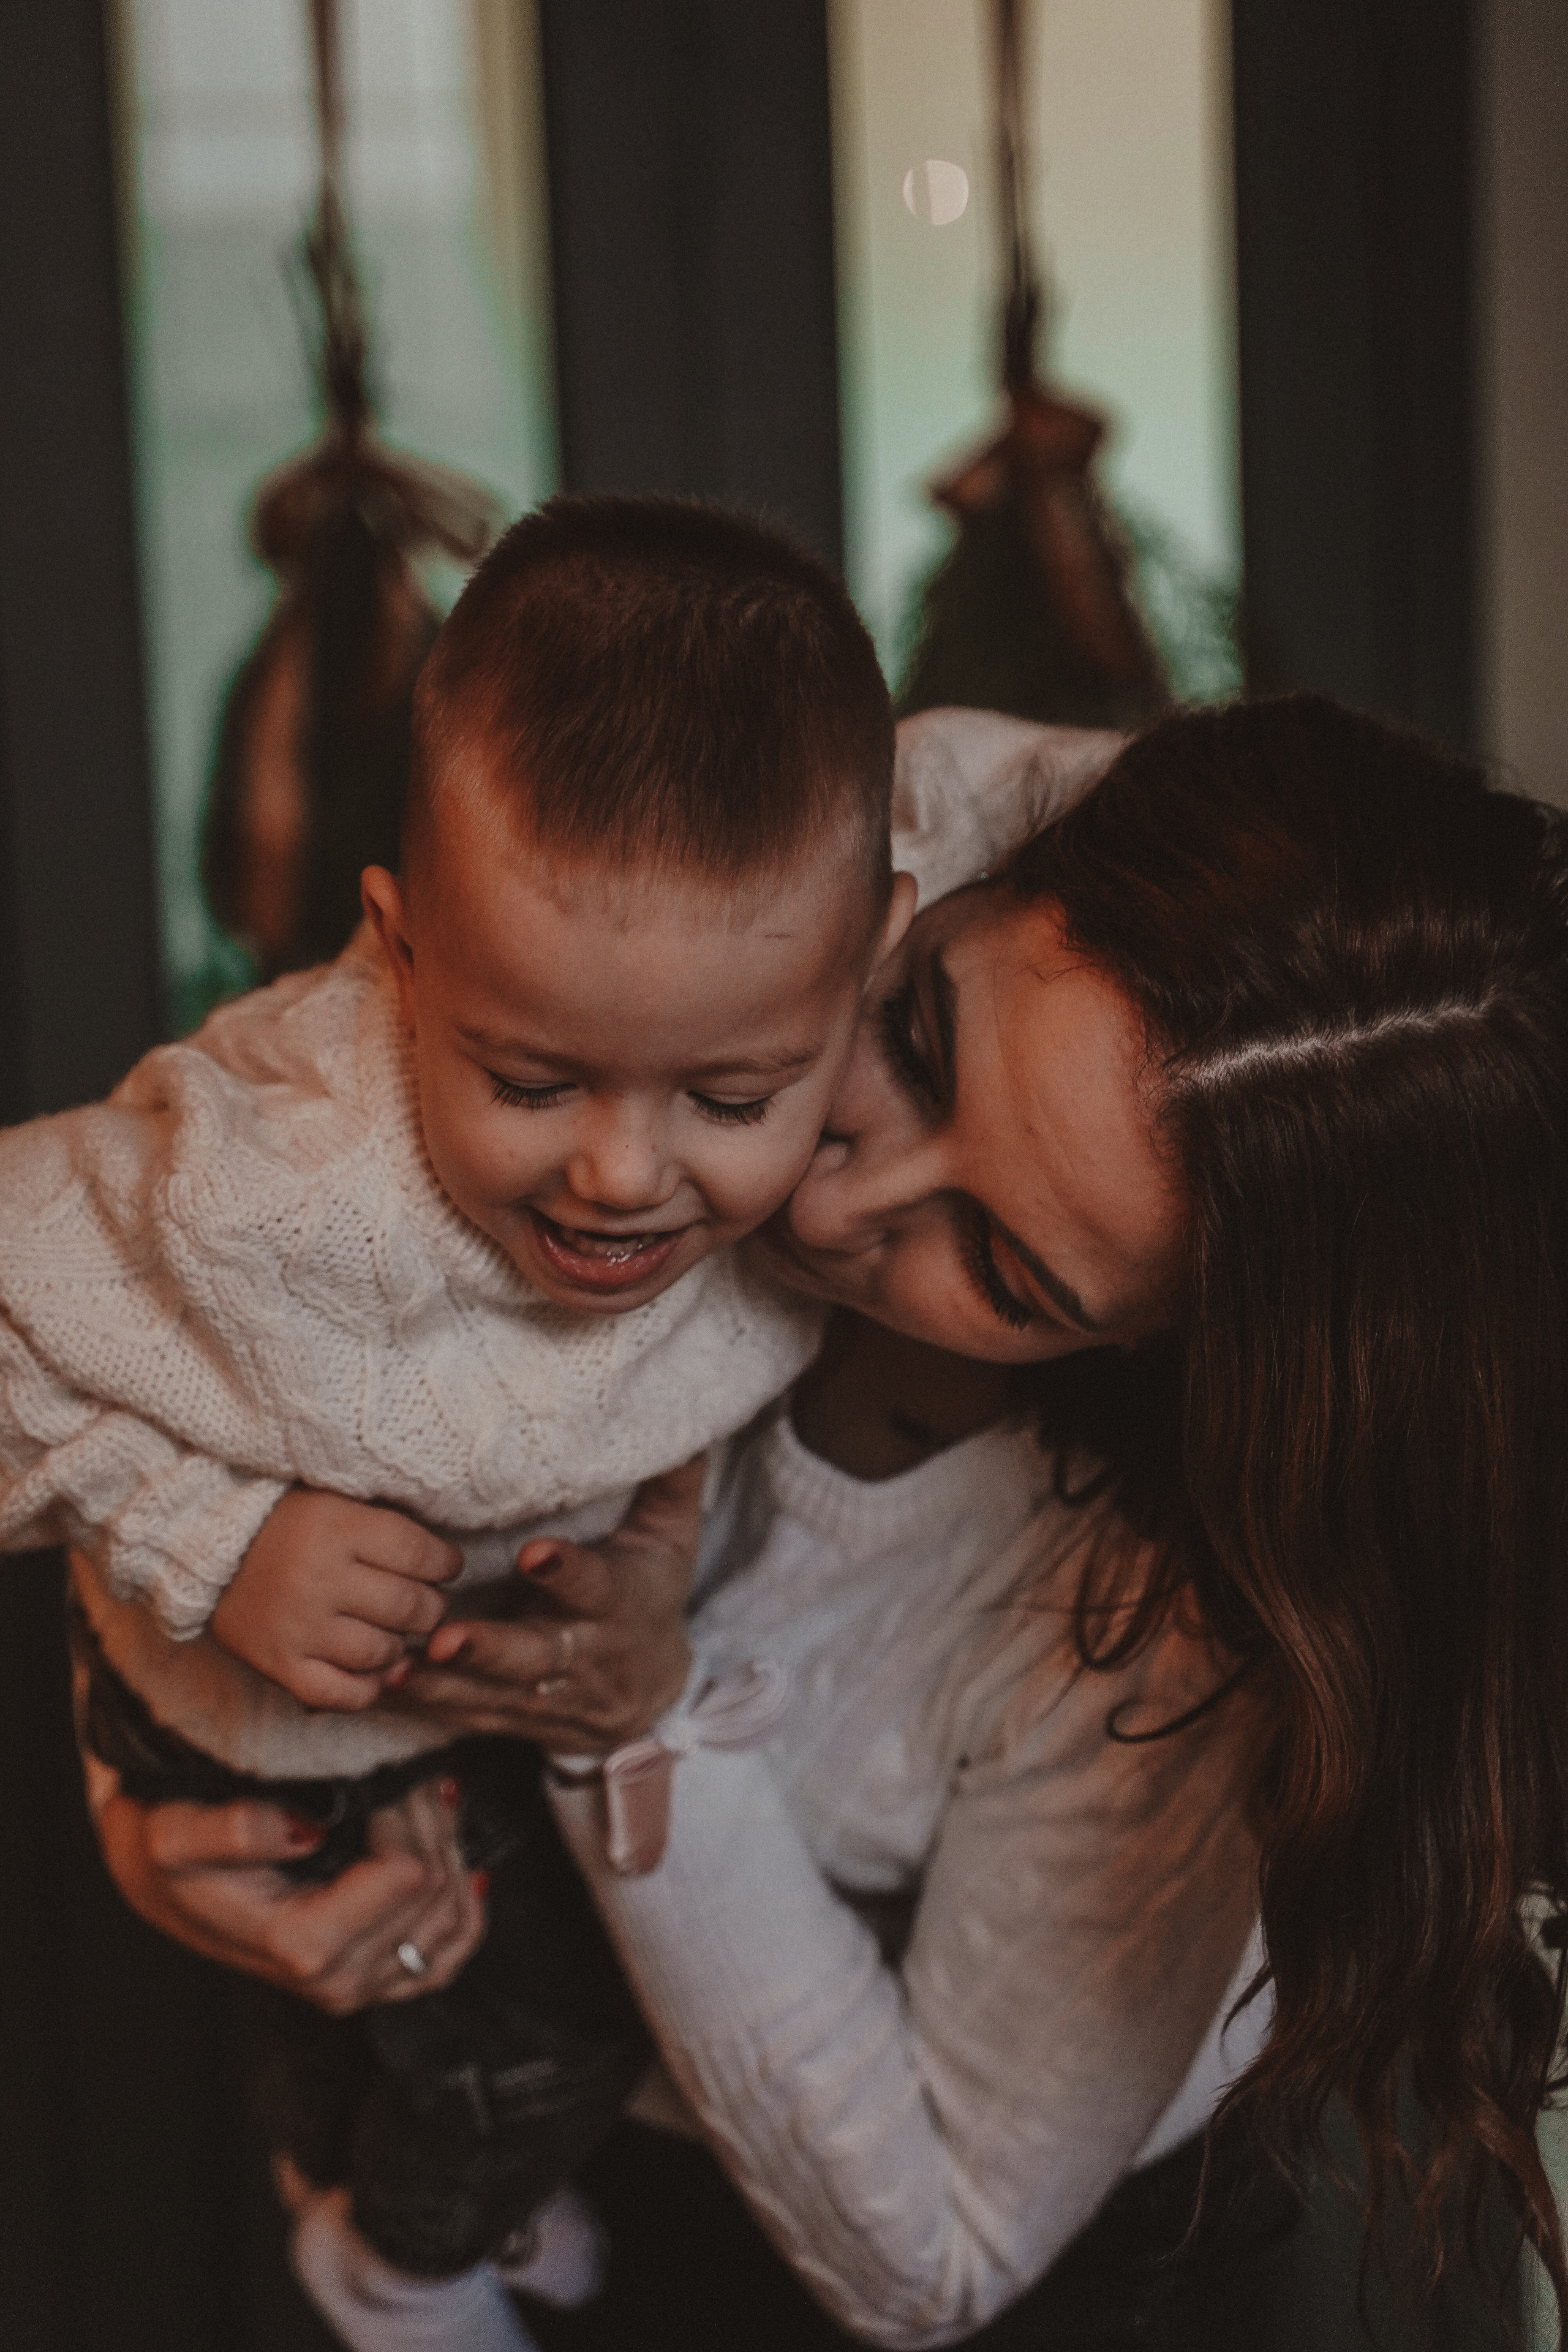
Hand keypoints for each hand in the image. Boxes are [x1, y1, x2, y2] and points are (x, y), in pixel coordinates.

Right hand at [88, 1760, 485, 2012]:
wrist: (166, 1880)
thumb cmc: (170, 1847)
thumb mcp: (177, 1832)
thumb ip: (234, 1830)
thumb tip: (308, 1830)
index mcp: (303, 1948)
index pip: (408, 1874)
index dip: (408, 1811)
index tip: (387, 1769)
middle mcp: (340, 1983)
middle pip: (435, 1889)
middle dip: (431, 1819)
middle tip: (411, 1769)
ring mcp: (364, 1987)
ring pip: (453, 1914)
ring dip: (450, 1847)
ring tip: (427, 1796)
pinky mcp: (380, 1980)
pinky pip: (454, 1949)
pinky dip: (467, 1900)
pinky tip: (462, 1858)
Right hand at [211, 1490, 461, 1711]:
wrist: (208, 1548)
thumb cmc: (289, 1520)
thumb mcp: (338, 1499)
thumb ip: (390, 1521)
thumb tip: (451, 1556)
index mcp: (338, 1526)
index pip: (421, 1553)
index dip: (445, 1563)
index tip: (445, 1565)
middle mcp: (319, 1577)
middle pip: (410, 1607)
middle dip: (429, 1606)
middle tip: (422, 1600)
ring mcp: (298, 1626)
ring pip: (382, 1653)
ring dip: (397, 1644)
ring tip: (388, 1629)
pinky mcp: (278, 1664)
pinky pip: (344, 1694)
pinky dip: (367, 1687)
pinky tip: (369, 1668)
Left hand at [396, 1456, 702, 1752]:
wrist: (653, 1696)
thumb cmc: (651, 1596)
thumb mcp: (671, 1541)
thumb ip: (670, 1483)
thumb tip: (687, 1426)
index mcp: (618, 1605)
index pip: (594, 1586)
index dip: (566, 1572)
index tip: (535, 1553)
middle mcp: (581, 1656)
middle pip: (535, 1655)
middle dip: (490, 1649)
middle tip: (444, 1637)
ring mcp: (545, 1696)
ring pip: (492, 1695)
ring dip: (441, 1687)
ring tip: (391, 1671)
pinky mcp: (512, 1719)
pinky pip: (463, 1718)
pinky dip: (420, 1709)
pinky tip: (373, 1693)